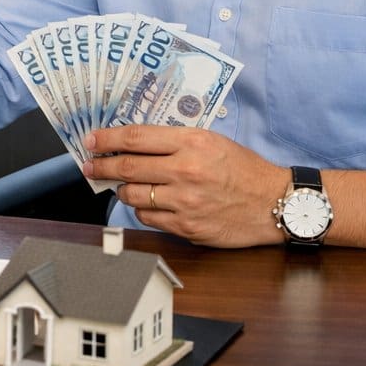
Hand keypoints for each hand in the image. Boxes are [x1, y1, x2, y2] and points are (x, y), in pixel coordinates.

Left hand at [82, 126, 289, 247]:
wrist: (275, 203)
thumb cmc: (244, 169)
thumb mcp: (212, 141)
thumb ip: (175, 141)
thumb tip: (134, 142)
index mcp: (192, 142)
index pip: (136, 138)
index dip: (107, 139)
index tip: (92, 140)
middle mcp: (186, 170)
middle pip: (127, 167)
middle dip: (102, 166)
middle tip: (90, 165)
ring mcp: (185, 202)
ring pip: (134, 195)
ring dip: (122, 190)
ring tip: (122, 185)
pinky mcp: (187, 227)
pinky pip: (149, 218)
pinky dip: (142, 209)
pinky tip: (147, 203)